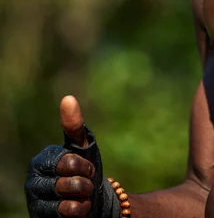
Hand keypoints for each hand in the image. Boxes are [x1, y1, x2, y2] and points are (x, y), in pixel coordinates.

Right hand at [25, 96, 109, 217]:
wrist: (90, 201)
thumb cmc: (85, 169)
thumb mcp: (83, 146)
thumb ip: (74, 125)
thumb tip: (68, 98)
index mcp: (42, 159)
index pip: (67, 162)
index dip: (84, 166)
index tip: (88, 168)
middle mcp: (34, 180)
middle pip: (67, 183)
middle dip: (85, 184)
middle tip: (87, 184)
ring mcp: (36, 201)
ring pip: (66, 202)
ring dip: (83, 199)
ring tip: (83, 196)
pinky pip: (65, 216)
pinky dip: (79, 211)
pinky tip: (79, 207)